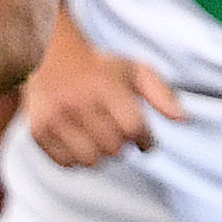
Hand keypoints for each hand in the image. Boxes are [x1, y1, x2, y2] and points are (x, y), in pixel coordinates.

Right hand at [23, 34, 183, 169]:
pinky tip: (83, 145)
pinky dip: (79, 160)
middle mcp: (78, 102)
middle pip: (113, 147)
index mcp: (105, 86)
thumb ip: (162, 94)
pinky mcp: (39, 131)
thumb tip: (183, 120)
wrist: (49, 58)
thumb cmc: (99, 68)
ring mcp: (56, 118)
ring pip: (91, 160)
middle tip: (120, 136)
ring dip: (102, 156)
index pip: (133, 128)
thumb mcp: (135, 70)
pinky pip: (66, 163)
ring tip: (103, 142)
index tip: (146, 142)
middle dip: (123, 146)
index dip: (146, 141)